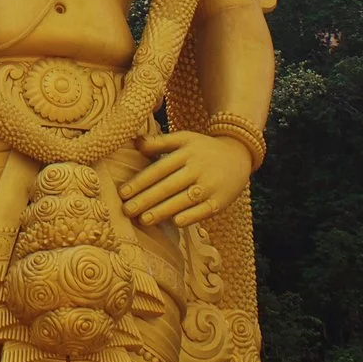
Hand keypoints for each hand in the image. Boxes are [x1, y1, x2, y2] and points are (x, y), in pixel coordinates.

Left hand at [120, 130, 253, 226]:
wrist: (240, 155)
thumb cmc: (204, 149)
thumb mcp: (185, 139)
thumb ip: (160, 142)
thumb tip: (135, 142)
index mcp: (186, 153)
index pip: (159, 169)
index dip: (140, 181)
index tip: (122, 193)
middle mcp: (197, 168)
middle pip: (168, 186)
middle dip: (146, 199)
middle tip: (126, 210)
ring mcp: (210, 185)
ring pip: (183, 199)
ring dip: (163, 210)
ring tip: (143, 220)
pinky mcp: (221, 200)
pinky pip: (205, 210)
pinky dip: (191, 216)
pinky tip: (176, 222)